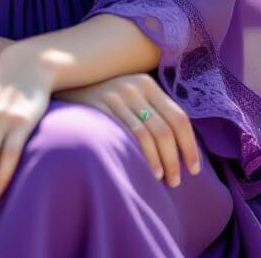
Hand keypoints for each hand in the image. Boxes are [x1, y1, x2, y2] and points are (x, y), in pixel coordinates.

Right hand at [55, 72, 201, 187]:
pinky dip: (144, 155)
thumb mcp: (129, 93)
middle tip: (177, 181)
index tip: (194, 168)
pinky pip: (130, 134)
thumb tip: (178, 142)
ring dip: (162, 162)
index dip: (190, 145)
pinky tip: (148, 170)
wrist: (66, 81)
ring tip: (164, 179)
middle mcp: (134, 86)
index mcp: (147, 83)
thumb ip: (151, 108)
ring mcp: (117, 96)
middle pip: (166, 129)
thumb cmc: (103, 96)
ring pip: (151, 134)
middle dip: (176, 159)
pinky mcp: (101, 106)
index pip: (179, 117)